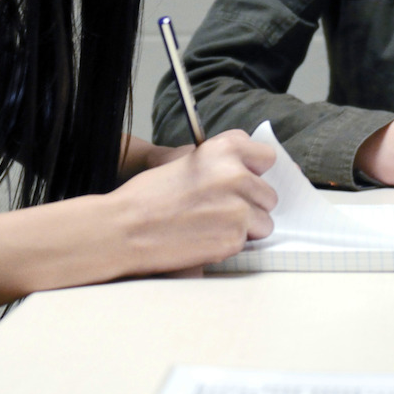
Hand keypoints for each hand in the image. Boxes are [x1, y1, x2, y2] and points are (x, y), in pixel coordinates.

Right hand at [109, 130, 276, 274]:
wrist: (124, 228)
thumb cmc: (150, 194)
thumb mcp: (188, 161)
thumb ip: (224, 162)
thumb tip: (256, 171)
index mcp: (225, 149)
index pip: (266, 156)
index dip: (253, 170)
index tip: (241, 179)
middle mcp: (237, 175)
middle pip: (269, 193)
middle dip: (250, 203)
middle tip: (219, 208)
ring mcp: (238, 208)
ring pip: (264, 221)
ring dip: (245, 226)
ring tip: (212, 225)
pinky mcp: (234, 238)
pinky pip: (247, 242)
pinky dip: (230, 244)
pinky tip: (205, 238)